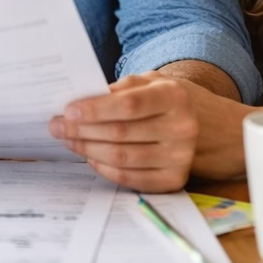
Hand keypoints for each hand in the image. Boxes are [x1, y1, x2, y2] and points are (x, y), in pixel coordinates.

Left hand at [50, 73, 201, 191]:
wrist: (206, 126)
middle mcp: (182, 128)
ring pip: (122, 157)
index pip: (129, 105)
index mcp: (175, 97)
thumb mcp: (150, 82)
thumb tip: (82, 101)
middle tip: (56, 126)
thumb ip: (120, 88)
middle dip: (82, 130)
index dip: (95, 109)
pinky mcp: (175, 180)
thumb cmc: (165, 100)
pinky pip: (130, 178)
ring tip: (68, 140)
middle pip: (121, 133)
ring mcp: (181, 157)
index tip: (67, 111)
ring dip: (88, 149)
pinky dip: (105, 169)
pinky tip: (90, 157)